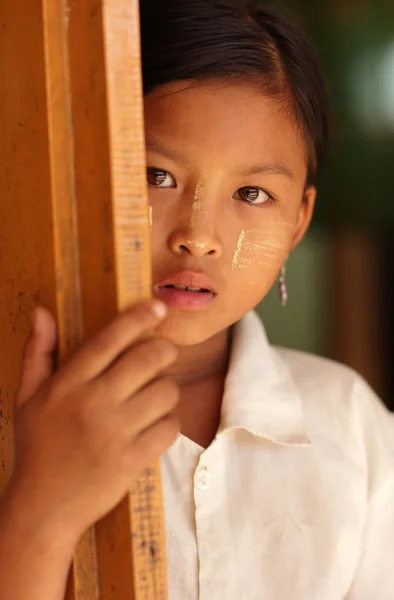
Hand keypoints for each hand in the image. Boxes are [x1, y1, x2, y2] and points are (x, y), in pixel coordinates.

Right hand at [6, 300, 179, 541]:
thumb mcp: (27, 397)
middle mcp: (93, 402)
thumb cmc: (37, 447)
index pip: (110, 339)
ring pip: (166, 391)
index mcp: (68, 384)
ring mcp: (115, 432)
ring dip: (166, 390)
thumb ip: (37, 352)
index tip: (159, 306)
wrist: (43, 507)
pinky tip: (155, 426)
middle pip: (149, 358)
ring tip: (154, 397)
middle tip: (162, 356)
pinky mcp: (133, 458)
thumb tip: (41, 312)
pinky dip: (169, 423)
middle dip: (164, 350)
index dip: (139, 317)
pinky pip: (170, 426)